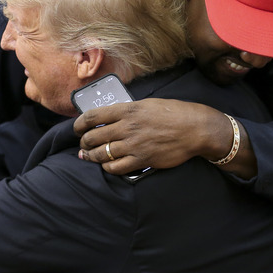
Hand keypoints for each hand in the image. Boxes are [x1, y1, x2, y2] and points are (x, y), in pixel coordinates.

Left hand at [73, 98, 228, 174]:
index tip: (77, 128)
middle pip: (93, 137)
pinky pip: (116, 167)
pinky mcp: (142, 160)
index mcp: (128, 110)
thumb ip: (129, 111)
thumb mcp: (148, 104)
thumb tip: (113, 117)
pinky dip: (107, 167)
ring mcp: (134, 145)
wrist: (195, 129)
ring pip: (102, 154)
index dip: (79, 124)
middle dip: (84, 142)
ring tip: (89, 156)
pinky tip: (107, 165)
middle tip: (83, 145)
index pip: (93, 116)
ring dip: (91, 156)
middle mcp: (127, 127)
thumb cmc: (175, 113)